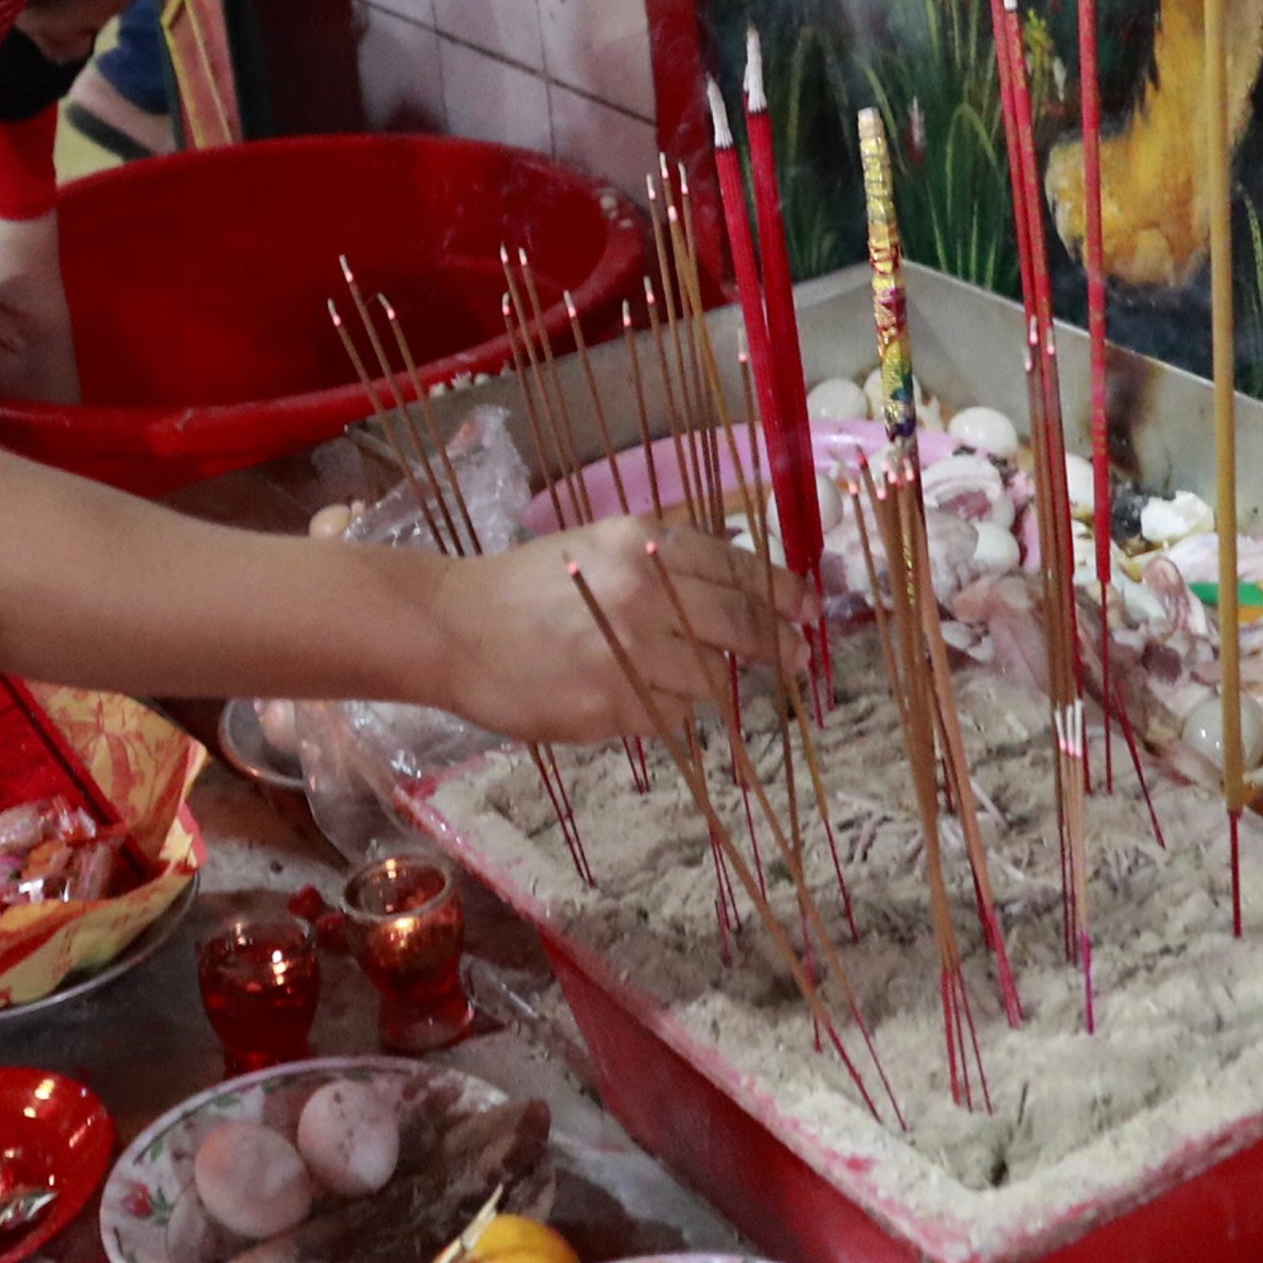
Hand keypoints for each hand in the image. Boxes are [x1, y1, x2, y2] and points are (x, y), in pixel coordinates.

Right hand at [427, 518, 795, 744]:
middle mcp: (643, 595)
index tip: (809, 608)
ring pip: (711, 682)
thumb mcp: (599, 545)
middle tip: (796, 655)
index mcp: (642, 544)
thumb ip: (666, 560)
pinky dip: (664, 710)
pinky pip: (669, 718)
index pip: (740, 570)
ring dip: (708, 682)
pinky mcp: (610, 709)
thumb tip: (746, 585)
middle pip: (741, 627)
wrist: (453, 628)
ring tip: (679, 676)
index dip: (784, 593)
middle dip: (778, 643)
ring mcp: (628, 657)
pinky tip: (631, 695)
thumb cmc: (527, 584)